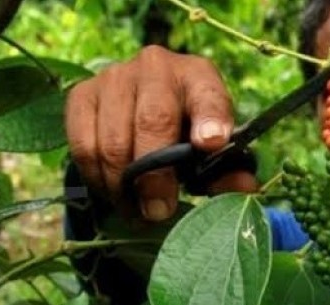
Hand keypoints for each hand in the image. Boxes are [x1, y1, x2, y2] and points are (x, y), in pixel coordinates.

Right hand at [65, 45, 256, 220]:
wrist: (138, 105)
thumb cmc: (185, 130)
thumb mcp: (211, 146)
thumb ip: (228, 169)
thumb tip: (246, 189)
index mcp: (199, 77)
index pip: (208, 96)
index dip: (211, 119)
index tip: (212, 143)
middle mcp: (156, 67)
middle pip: (153, 122)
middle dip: (155, 177)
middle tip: (159, 212)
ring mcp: (114, 77)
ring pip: (113, 142)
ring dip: (124, 187)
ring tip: (137, 211)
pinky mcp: (82, 95)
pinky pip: (84, 146)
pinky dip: (98, 179)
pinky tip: (114, 193)